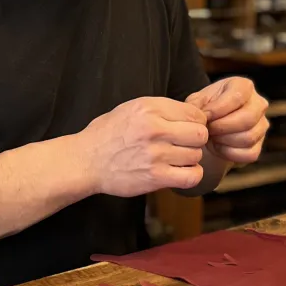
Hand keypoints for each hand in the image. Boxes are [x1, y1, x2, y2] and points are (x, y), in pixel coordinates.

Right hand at [74, 97, 208, 196]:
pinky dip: (191, 175)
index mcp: (149, 108)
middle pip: (200, 133)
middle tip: (184, 144)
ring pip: (196, 155)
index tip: (187, 128)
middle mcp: (154, 129)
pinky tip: (180, 172)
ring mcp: (156, 154)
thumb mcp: (130, 109)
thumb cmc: (107, 134)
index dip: (195, 121)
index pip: (194, 113)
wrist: (86, 161)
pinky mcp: (155, 177)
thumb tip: (192, 113)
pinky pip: (191, 176)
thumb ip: (160, 109)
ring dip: (190, 158)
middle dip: (195, 139)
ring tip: (176, 158)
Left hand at [186, 77, 268, 164]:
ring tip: (211, 136)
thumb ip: (196, 104)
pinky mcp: (259, 146)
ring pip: (248, 137)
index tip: (204, 116)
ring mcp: (261, 126)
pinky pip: (248, 154)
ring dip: (224, 140)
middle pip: (247, 119)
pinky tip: (219, 147)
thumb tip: (201, 115)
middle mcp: (258, 104)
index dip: (218, 109)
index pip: (237, 96)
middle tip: (207, 129)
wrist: (210, 128)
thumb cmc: (206, 109)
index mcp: (244, 86)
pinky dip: (229, 153)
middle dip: (222, 127)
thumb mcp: (197, 101)